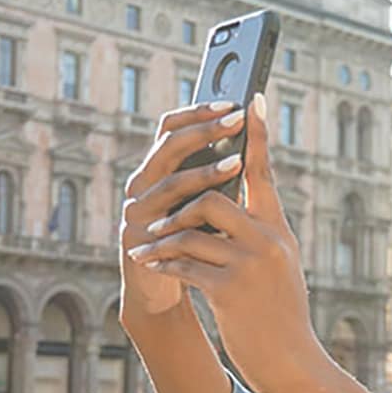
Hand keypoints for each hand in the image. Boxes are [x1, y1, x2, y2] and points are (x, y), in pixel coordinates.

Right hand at [119, 101, 245, 321]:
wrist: (164, 289)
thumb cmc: (192, 242)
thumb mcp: (205, 205)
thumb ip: (217, 178)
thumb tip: (255, 140)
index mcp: (158, 169)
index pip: (172, 128)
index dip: (198, 113)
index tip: (234, 103)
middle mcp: (142, 183)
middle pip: (169, 146)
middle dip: (204, 131)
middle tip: (236, 119)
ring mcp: (136, 210)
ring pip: (168, 182)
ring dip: (203, 171)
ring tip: (237, 161)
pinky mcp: (136, 239)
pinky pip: (164, 221)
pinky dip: (191, 212)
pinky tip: (215, 210)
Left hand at [125, 94, 330, 392]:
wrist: (292, 361)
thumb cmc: (281, 314)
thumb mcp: (279, 267)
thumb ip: (257, 234)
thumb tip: (224, 205)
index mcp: (279, 230)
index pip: (265, 172)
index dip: (256, 135)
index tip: (251, 98)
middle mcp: (268, 241)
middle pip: (213, 197)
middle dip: (181, 205)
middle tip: (162, 219)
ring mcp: (249, 265)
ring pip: (192, 231)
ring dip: (163, 238)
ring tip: (148, 248)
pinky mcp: (228, 291)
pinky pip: (184, 264)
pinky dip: (163, 264)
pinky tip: (153, 267)